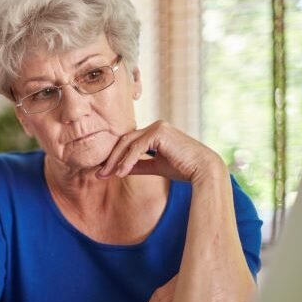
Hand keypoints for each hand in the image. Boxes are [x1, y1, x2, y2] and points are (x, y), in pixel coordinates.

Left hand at [97, 120, 226, 183]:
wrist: (203, 170)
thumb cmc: (183, 169)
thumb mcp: (155, 166)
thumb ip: (138, 165)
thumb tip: (119, 170)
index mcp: (155, 132)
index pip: (128, 143)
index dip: (114, 157)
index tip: (103, 172)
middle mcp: (156, 126)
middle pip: (124, 141)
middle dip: (110, 158)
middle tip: (99, 174)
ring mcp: (158, 127)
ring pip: (128, 144)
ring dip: (115, 161)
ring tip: (106, 176)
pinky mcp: (159, 132)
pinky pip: (137, 148)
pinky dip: (127, 161)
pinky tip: (120, 173)